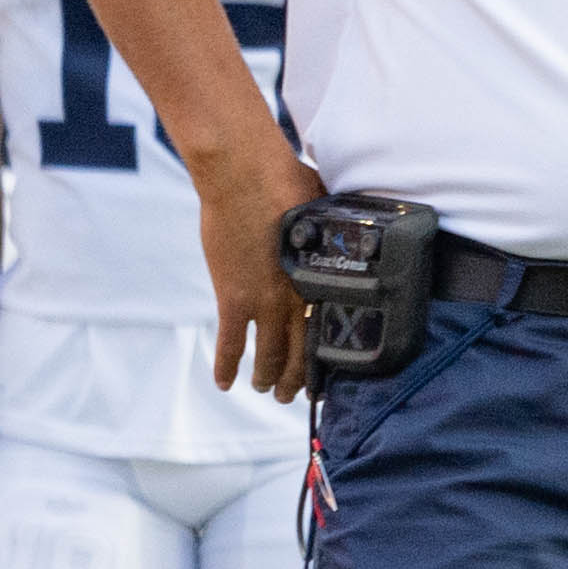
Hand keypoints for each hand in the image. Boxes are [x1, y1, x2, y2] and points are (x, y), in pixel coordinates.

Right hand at [196, 139, 327, 400]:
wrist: (244, 174)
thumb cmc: (286, 180)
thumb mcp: (324, 211)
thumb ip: (331, 234)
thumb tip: (343, 231)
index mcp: (322, 279)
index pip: (331, 331)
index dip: (329, 359)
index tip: (329, 374)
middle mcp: (297, 298)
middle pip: (301, 354)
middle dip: (297, 380)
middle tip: (293, 394)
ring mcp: (263, 302)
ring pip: (267, 356)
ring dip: (265, 378)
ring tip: (263, 388)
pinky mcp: (232, 297)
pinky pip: (230, 343)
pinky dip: (226, 366)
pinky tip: (224, 383)